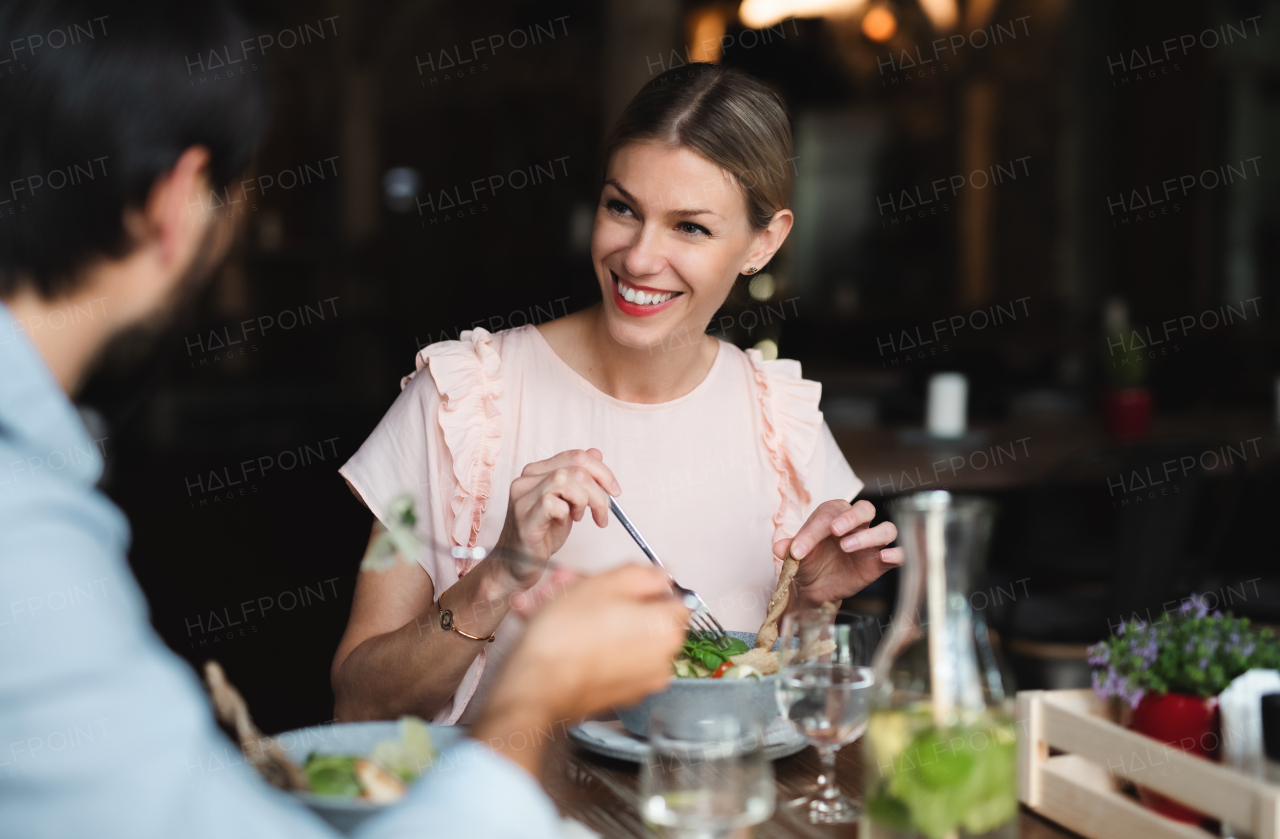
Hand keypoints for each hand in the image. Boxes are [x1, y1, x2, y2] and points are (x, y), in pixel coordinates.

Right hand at [471, 565, 688, 772]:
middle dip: (604, 596)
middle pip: (640, 615)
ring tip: (549, 603)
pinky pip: (605, 657)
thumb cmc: (565, 637)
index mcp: (667, 629)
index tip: (617, 582)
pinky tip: (552, 627)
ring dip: (586, 615)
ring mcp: (639, 681)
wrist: (536, 687)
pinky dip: (584, 641)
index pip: (673, 597)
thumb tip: (661, 576)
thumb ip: (642, 574)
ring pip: (617, 635)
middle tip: (572, 585)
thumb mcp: (605, 583)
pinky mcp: (616, 694)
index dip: (643, 584)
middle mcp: (661, 659)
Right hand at [492, 449, 619, 589]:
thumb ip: (579, 479)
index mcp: (537, 472)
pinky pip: (553, 504)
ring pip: (565, 480)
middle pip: (575, 467)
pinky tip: (563, 524)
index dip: (602, 471)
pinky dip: (566, 514)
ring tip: (580, 517)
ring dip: (584, 500)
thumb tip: (596, 453)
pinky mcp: (524, 519)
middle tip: (602, 513)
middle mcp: (526, 480)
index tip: (615, 491)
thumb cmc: (543, 534)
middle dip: (599, 491)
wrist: (517, 565)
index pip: (576, 456)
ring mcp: (522, 498)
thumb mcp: (568, 503)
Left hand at [773, 499, 902, 606]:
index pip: (829, 515)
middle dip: (851, 517)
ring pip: (885, 529)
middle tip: (835, 530)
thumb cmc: (807, 562)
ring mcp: (871, 543)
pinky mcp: (880, 563)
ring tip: (848, 547)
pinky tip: (886, 557)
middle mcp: (856, 525)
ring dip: (869, 536)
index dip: (813, 531)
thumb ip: (789, 549)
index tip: (798, 550)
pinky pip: (898, 554)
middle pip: (865, 509)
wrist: (815, 587)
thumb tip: (779, 547)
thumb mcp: (795, 557)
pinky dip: (897, 554)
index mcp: (833, 515)